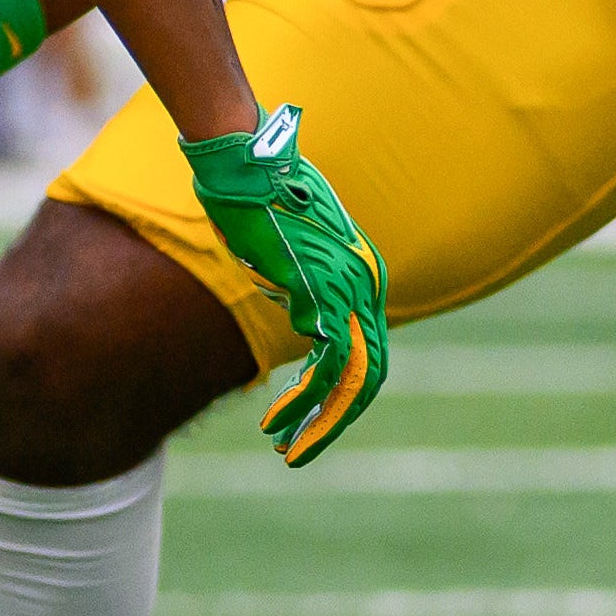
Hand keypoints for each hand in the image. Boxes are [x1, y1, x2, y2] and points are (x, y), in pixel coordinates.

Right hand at [181, 105, 392, 464]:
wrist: (247, 161)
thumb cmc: (258, 193)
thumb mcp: (290, 242)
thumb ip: (300, 275)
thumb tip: (289, 297)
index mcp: (362, 273)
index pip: (366, 349)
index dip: (342, 392)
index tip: (311, 417)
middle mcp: (365, 284)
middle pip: (368, 373)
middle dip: (335, 420)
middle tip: (300, 454)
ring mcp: (349, 289)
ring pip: (351, 379)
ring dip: (320, 423)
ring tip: (286, 452)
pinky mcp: (322, 293)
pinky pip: (326, 367)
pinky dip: (303, 403)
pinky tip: (277, 425)